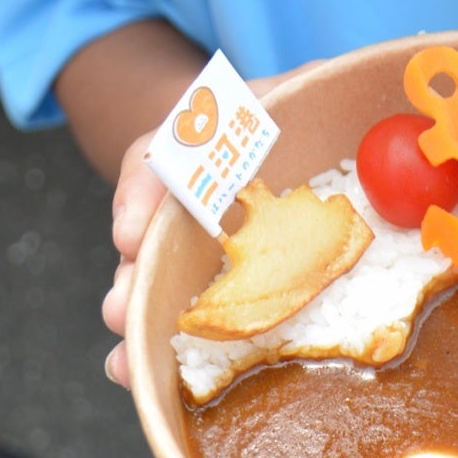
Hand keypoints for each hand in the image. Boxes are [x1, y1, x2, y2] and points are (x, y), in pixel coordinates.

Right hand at [100, 60, 321, 385]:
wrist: (290, 144)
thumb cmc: (292, 113)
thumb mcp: (295, 87)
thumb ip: (307, 83)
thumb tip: (336, 78)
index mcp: (197, 140)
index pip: (158, 158)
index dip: (142, 197)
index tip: (129, 235)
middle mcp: (184, 196)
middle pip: (147, 237)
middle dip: (134, 277)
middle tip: (121, 310)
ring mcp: (195, 243)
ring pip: (157, 283)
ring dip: (141, 322)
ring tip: (128, 360)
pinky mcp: (217, 284)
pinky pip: (186, 315)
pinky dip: (164, 349)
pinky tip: (146, 379)